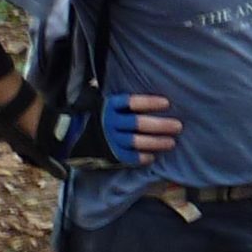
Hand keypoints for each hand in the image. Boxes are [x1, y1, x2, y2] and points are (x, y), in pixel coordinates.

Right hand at [59, 93, 180, 166]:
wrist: (74, 138)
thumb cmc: (104, 117)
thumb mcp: (108, 104)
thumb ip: (125, 102)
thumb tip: (152, 93)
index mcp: (110, 106)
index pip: (132, 102)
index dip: (149, 103)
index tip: (167, 104)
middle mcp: (110, 122)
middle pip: (138, 123)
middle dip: (160, 125)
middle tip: (178, 126)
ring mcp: (110, 139)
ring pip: (135, 141)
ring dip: (155, 142)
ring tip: (171, 142)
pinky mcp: (110, 154)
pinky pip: (128, 157)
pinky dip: (140, 157)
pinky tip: (152, 157)